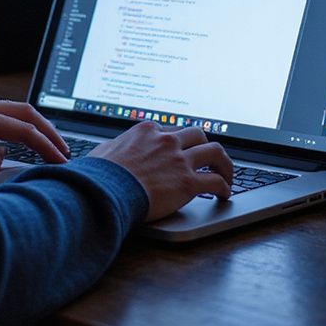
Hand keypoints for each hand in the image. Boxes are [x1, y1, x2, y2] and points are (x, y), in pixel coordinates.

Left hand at [0, 99, 69, 180]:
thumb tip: (2, 156)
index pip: (21, 128)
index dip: (45, 144)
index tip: (60, 160)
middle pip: (24, 112)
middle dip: (49, 130)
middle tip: (65, 150)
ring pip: (15, 112)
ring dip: (36, 127)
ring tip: (51, 146)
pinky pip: (3, 118)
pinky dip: (21, 127)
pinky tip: (25, 140)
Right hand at [92, 123, 232, 220]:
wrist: (105, 191)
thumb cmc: (100, 175)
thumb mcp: (103, 151)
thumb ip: (115, 148)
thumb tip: (112, 151)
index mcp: (146, 131)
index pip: (171, 131)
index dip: (178, 143)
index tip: (181, 152)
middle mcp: (166, 141)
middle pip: (197, 135)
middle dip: (205, 146)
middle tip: (209, 159)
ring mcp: (179, 160)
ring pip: (215, 152)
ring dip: (224, 163)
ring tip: (226, 174)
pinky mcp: (187, 182)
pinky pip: (215, 181)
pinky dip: (224, 187)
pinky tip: (224, 194)